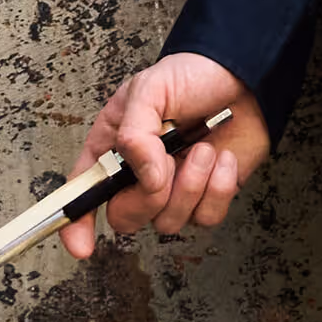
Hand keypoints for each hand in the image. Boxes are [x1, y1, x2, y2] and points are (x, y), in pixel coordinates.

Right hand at [65, 51, 263, 258]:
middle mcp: (138, 175)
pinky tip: (224, 159)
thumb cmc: (191, 76)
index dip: (77, 222)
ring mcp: (173, 189)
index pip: (84, 192)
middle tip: (169, 163)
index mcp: (113, 148)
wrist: (244, 76)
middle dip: (149, 198)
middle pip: (126, 218)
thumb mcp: (150, 89)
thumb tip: (146, 179)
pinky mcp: (208, 197)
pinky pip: (206, 218)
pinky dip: (219, 189)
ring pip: (168, 223)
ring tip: (204, 148)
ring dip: (190, 185)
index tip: (82, 246)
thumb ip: (135, 133)